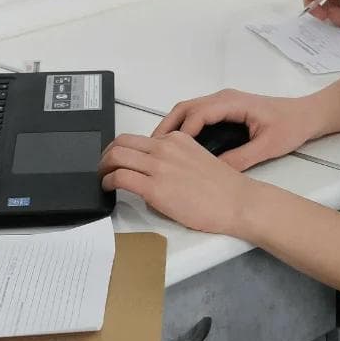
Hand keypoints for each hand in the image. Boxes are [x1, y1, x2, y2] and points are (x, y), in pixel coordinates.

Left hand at [99, 131, 259, 235]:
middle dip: (106, 154)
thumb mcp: (196, 159)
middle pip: (121, 142)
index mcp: (176, 139)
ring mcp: (159, 166)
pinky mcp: (154, 188)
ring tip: (102, 177)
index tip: (120, 160)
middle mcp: (165, 147)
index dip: (125, 150)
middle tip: (103, 167)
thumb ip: (173, 159)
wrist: (237, 201)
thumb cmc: (222, 187)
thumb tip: (152, 171)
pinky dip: (108, 181)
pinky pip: (120, 177)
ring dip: (103, 167)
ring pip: (116, 156)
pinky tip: (109, 187)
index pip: (139, 138)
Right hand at [150, 89, 320, 170]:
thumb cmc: (291, 126)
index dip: (181, 132)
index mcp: (233, 103)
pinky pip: (197, 115)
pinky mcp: (225, 109)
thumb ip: (242, 158)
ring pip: (188, 110)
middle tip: (150, 150)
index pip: (198, 114)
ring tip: (157, 150)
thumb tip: (216, 171)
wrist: (307, 115)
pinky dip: (183, 127)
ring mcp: (223, 102)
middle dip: (166, 128)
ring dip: (172, 127)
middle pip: (185, 108)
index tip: (168, 152)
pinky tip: (177, 146)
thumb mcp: (268, 146)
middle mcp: (224, 98)